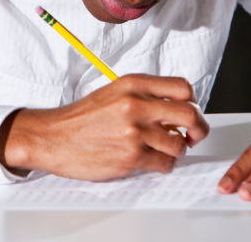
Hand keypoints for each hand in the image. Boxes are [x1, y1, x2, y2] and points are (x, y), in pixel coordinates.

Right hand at [0, 74, 208, 180]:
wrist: (53, 137)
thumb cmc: (81, 118)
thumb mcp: (113, 93)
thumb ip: (143, 96)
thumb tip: (175, 108)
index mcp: (133, 84)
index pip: (183, 88)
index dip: (192, 102)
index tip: (188, 112)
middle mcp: (136, 105)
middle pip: (190, 115)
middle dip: (198, 129)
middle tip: (192, 136)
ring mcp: (134, 132)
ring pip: (179, 144)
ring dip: (176, 151)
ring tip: (163, 150)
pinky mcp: (131, 157)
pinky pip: (165, 164)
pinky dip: (163, 165)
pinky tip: (151, 161)